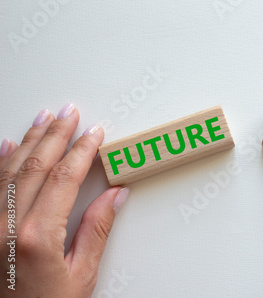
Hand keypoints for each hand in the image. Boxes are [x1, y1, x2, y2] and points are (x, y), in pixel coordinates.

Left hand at [0, 104, 128, 296]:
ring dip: (29, 139)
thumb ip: (96, 230)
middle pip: (36, 165)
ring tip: (44, 118)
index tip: (94, 133)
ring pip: (9, 168)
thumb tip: (115, 195)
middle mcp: (5, 226)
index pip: (65, 177)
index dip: (82, 150)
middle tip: (70, 113)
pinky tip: (8, 144)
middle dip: (55, 134)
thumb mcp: (80, 276)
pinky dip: (0, 160)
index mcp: (36, 236)